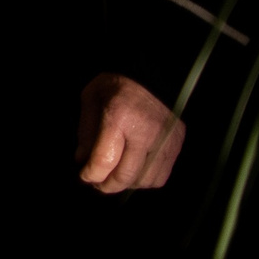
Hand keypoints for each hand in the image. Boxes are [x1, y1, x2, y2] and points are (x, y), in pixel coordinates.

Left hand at [77, 73, 184, 192]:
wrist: (151, 73)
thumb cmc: (115, 85)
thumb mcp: (90, 100)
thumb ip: (86, 132)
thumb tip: (82, 161)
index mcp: (119, 116)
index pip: (104, 160)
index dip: (91, 175)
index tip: (84, 176)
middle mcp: (145, 131)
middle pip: (126, 176)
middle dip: (108, 185)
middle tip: (98, 183)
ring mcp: (165, 139)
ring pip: (146, 180)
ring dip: (127, 185)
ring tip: (115, 176)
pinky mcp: (176, 143)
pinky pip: (162, 175)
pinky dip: (145, 180)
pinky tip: (134, 171)